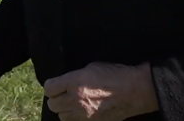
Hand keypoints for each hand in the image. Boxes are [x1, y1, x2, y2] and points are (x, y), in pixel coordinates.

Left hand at [44, 62, 158, 120]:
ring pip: (62, 117)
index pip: (49, 88)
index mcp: (75, 82)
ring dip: (65, 110)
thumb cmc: (115, 74)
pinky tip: (83, 111)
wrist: (133, 91)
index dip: (52, 86)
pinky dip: (76, 118)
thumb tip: (65, 82)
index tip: (56, 85)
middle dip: (56, 99)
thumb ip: (75, 76)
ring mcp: (84, 114)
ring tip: (74, 104)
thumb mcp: (92, 67)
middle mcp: (76, 99)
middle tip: (64, 94)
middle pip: (52, 105)